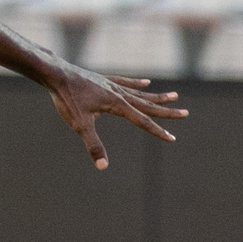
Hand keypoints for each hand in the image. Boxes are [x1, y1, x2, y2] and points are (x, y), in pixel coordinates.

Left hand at [44, 67, 187, 169]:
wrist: (57, 74)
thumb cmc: (67, 100)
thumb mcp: (79, 125)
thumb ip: (93, 145)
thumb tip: (102, 166)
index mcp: (117, 105)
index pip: (142, 121)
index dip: (157, 131)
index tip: (172, 138)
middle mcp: (119, 94)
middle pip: (147, 105)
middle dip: (166, 111)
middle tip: (185, 114)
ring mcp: (112, 86)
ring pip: (140, 93)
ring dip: (156, 97)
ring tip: (174, 96)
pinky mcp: (104, 81)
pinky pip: (125, 83)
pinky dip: (136, 84)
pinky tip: (146, 82)